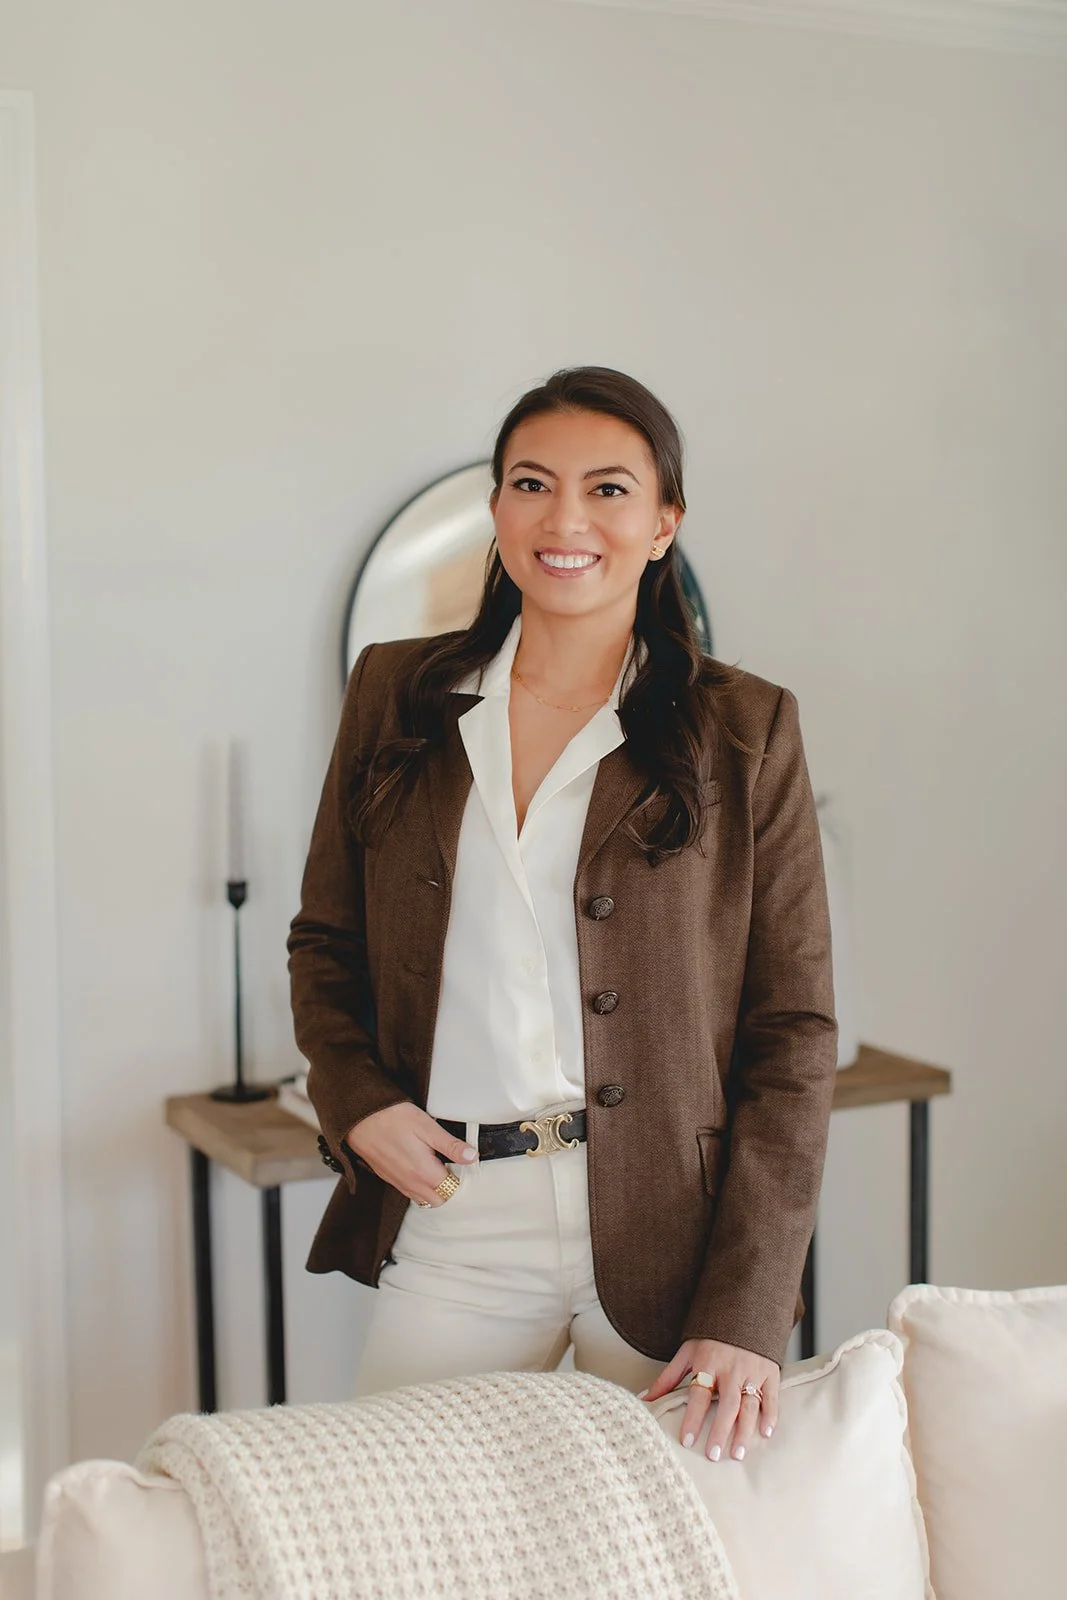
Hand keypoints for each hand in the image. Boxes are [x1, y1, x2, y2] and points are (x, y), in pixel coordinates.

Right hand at [346, 1102, 477, 1204]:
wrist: (360, 1116)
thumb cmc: (392, 1117)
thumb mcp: (427, 1126)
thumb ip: (450, 1145)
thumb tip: (471, 1156)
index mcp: (423, 1173)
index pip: (451, 1191)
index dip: (461, 1180)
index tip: (464, 1166)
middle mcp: (410, 1184)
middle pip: (438, 1200)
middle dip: (449, 1188)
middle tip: (452, 1165)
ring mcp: (397, 1183)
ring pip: (423, 1199)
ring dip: (433, 1189)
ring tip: (437, 1165)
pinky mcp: (388, 1178)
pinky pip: (409, 1192)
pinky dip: (419, 1186)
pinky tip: (420, 1166)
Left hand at [640, 1338, 779, 1461]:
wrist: (745, 1308)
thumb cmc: (711, 1337)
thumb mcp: (687, 1352)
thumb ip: (667, 1378)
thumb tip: (644, 1400)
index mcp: (708, 1362)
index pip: (698, 1394)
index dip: (692, 1417)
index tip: (686, 1441)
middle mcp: (731, 1368)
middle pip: (726, 1404)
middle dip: (719, 1431)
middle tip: (713, 1455)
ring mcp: (752, 1371)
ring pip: (749, 1405)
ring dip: (744, 1431)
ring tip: (737, 1453)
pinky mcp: (770, 1372)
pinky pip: (772, 1397)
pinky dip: (770, 1415)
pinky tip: (765, 1433)